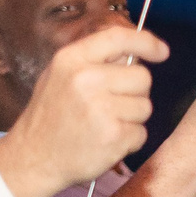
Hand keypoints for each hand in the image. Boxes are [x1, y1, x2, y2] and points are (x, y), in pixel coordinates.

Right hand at [0, 24, 167, 196]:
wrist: (33, 157)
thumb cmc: (51, 116)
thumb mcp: (60, 76)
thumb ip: (94, 61)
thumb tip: (135, 52)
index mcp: (71, 60)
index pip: (118, 38)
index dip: (147, 42)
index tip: (162, 51)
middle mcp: (86, 79)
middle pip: (142, 76)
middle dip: (135, 92)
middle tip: (110, 105)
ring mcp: (101, 108)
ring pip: (145, 106)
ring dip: (132, 118)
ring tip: (103, 124)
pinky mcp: (114, 135)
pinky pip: (142, 132)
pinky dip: (130, 140)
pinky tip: (105, 141)